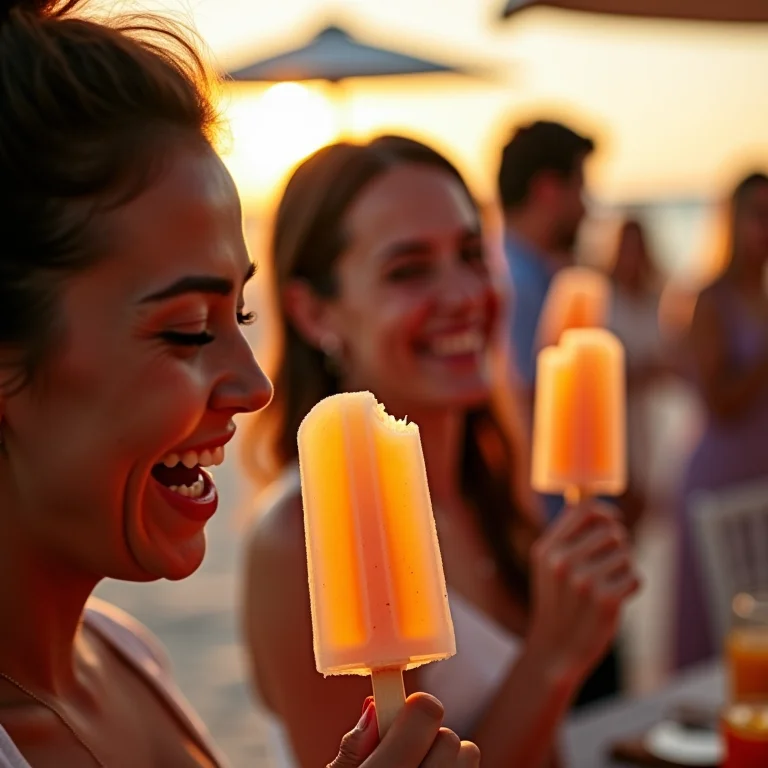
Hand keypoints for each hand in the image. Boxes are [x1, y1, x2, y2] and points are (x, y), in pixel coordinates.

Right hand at [329, 693, 480, 767]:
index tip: (405, 710)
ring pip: (469, 756)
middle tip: (406, 750)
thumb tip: (374, 706)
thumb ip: (351, 749)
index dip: (414, 709)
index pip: (424, 715)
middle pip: (450, 737)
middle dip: (428, 738)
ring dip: (447, 758)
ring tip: (420, 767)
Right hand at [528, 501, 639, 683]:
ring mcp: (583, 582)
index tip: (613, 521)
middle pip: (611, 531)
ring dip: (624, 568)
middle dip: (618, 545)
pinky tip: (615, 599)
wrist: (555, 650)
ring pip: (626, 554)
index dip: (606, 512)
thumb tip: (590, 501)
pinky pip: (634, 577)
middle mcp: (562, 562)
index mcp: (547, 549)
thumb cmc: (558, 603)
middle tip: (609, 564)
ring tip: (608, 584)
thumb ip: (566, 536)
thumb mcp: (548, 566)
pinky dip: (630, 587)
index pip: (585, 510)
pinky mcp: (606, 601)